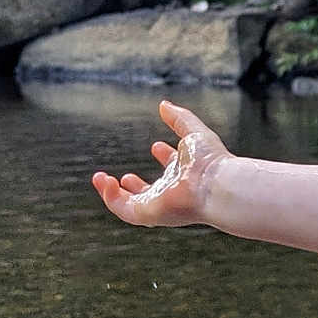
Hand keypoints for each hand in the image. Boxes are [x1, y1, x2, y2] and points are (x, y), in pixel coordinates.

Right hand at [91, 101, 229, 227]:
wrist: (217, 186)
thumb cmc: (211, 163)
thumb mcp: (193, 132)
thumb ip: (179, 119)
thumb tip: (164, 105)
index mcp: (187, 173)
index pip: (174, 168)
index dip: (165, 157)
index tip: (157, 146)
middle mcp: (174, 191)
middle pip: (153, 192)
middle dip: (137, 186)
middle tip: (124, 176)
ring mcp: (161, 204)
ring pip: (133, 204)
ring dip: (115, 193)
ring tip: (101, 178)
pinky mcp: (150, 213)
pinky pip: (124, 210)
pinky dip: (110, 197)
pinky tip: (103, 181)